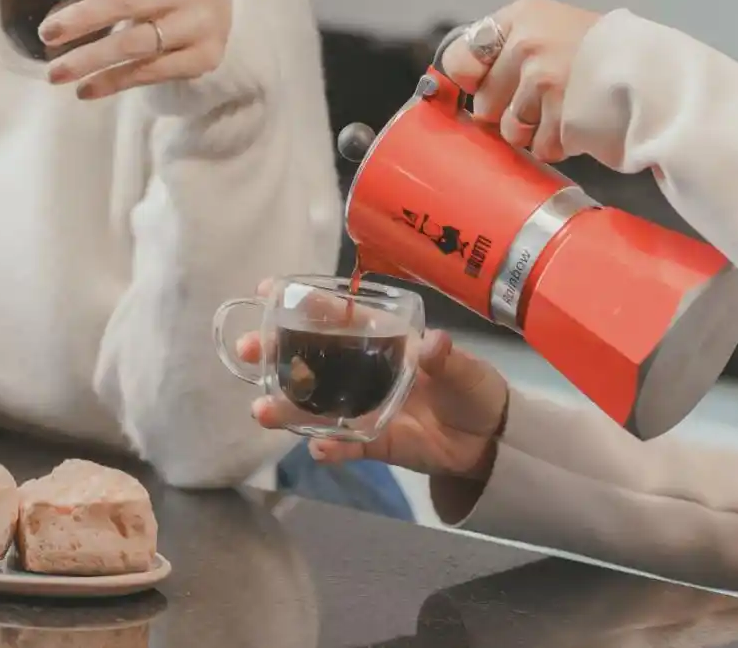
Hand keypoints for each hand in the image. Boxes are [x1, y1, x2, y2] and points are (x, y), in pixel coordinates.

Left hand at [38, 0, 231, 99]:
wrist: (223, 19)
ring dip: (90, 59)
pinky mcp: (203, 58)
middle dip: (83, 18)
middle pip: (129, 1)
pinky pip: (149, 72)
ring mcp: (201, 26)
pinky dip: (113, 81)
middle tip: (47, 34)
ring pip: (136, 44)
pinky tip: (85, 89)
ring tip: (55, 73)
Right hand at [242, 320, 509, 480]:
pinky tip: (317, 447)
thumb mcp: (467, 369)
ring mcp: (366, 407)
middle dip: (277, 353)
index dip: (305, 303)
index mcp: (385, 340)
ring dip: (288, 406)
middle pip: (314, 359)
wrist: (491, 440)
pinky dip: (331, 446)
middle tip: (247, 351)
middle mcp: (366, 371)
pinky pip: (347, 444)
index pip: (340, 317)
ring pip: (318, 404)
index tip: (268, 290)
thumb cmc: (475, 389)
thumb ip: (448, 358)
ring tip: (261, 409)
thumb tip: (434, 344)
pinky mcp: (375, 442)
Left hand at [441, 0, 601, 161]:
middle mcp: (528, 45)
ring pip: (511, 131)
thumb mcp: (548, 28)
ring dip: (535, 131)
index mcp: (519, 18)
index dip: (470, 83)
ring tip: (564, 111)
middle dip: (509, 112)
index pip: (459, 60)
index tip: (483, 88)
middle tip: (542, 101)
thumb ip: (505, 50)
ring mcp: (545, 81)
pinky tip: (579, 122)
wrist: (655, 70)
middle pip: (484, 105)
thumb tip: (457, 84)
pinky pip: (541, 148)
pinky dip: (559, 144)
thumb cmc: (600, 53)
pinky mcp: (563, 116)